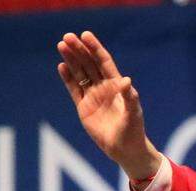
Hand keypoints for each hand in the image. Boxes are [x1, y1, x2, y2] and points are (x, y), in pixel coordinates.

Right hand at [57, 31, 161, 179]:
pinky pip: (74, 89)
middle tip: (67, 37)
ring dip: (71, 59)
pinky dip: (67, 78)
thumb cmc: (133, 130)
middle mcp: (104, 87)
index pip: (104, 61)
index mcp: (117, 85)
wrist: (125, 149)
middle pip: (89, 63)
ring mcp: (93, 96)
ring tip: (62, 45)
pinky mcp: (84, 107)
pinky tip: (61, 66)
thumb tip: (126, 80)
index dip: (95, 48)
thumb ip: (130, 97)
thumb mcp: (133, 113)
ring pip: (80, 73)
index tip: (85, 35)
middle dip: (79, 50)